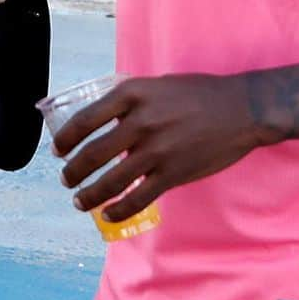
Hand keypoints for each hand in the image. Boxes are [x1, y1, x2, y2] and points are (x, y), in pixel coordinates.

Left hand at [53, 74, 263, 222]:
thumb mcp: (158, 85)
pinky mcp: (173, 174)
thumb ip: (131, 101)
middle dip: (72, 172)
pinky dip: (117, 210)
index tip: (58, 149)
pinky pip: (137, 199)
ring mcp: (157, 150)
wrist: (241, 109)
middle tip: (66, 178)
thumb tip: (104, 120)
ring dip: (89, 195)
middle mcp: (140, 121)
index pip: (85, 119)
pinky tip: (108, 214)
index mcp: (133, 94)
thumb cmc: (199, 93)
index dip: (65, 138)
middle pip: (92, 154)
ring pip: (110, 181)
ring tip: (79, 200)